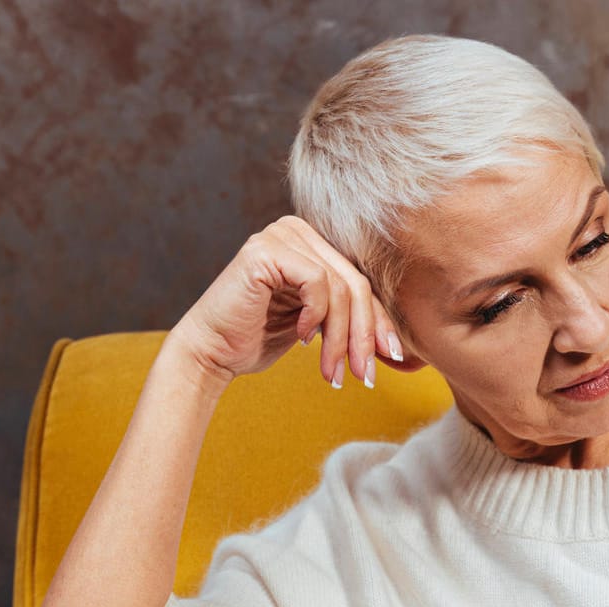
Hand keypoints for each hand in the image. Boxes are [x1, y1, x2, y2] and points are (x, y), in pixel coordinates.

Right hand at [173, 215, 405, 386]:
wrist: (212, 352)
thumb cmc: (259, 339)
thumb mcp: (318, 326)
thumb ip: (349, 316)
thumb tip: (396, 341)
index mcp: (312, 243)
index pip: (361, 282)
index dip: (379, 322)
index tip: (392, 357)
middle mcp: (297, 230)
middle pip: (355, 284)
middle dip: (364, 335)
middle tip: (364, 374)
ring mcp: (280, 235)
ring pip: (340, 288)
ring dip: (341, 338)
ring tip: (332, 372)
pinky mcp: (266, 250)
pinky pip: (316, 282)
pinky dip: (316, 316)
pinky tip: (300, 339)